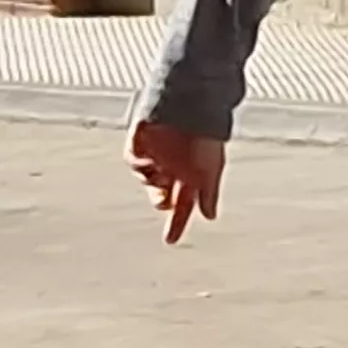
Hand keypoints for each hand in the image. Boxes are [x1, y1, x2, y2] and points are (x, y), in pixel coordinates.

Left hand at [126, 123, 225, 245]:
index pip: (182, 206)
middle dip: (160, 201)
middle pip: (161, 196)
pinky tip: (152, 160)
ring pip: (147, 180)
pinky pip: (134, 161)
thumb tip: (209, 216)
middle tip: (164, 201)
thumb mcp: (212, 168)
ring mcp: (155, 158)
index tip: (171, 241)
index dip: (177, 223)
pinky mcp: (139, 145)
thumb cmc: (206, 137)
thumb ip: (209, 192)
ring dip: (152, 181)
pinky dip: (140, 164)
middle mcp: (172, 170)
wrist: (190, 106)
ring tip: (164, 170)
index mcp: (190, 177)